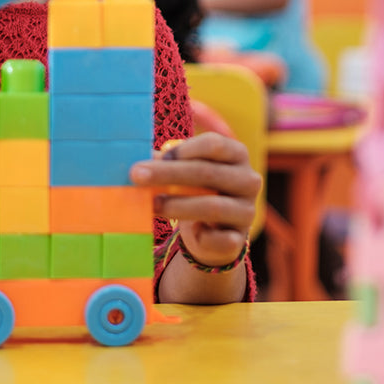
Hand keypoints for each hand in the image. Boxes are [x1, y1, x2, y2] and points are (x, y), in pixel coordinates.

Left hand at [130, 133, 260, 267]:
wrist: (213, 229)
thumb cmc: (195, 188)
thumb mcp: (186, 170)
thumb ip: (166, 162)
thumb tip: (138, 162)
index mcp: (236, 154)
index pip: (214, 144)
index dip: (184, 149)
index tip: (157, 156)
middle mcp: (248, 180)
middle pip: (207, 173)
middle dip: (167, 174)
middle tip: (136, 175)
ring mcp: (247, 210)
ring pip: (212, 206)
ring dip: (176, 205)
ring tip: (151, 205)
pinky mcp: (239, 239)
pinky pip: (221, 239)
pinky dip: (202, 236)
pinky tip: (189, 231)